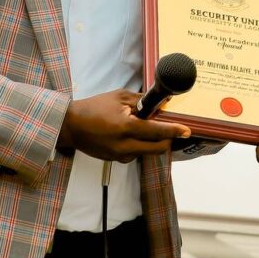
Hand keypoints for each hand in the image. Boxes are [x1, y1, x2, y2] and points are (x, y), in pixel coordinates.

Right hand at [57, 90, 190, 161]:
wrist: (71, 126)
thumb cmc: (94, 108)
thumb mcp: (119, 97)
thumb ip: (142, 101)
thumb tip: (161, 102)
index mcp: (126, 127)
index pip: (157, 132)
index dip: (174, 131)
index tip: (187, 131)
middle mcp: (124, 145)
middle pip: (157, 148)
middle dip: (168, 140)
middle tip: (172, 130)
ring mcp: (120, 155)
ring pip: (147, 152)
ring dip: (153, 142)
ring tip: (147, 127)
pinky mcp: (116, 160)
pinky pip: (136, 154)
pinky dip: (141, 145)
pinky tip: (134, 134)